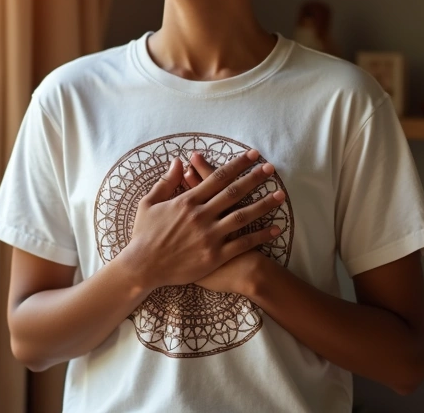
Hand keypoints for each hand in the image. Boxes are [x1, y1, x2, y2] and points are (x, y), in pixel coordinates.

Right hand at [122, 148, 285, 289]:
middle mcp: (201, 216)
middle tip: (271, 168)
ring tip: (281, 195)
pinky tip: (276, 228)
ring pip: (243, 216)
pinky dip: (260, 235)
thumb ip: (165, 182)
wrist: (143, 267)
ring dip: (264, 204)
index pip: (217, 178)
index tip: (252, 156)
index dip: (237, 165)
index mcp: (187, 201)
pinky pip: (242, 243)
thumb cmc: (144, 235)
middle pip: (234, 192)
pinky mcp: (215, 256)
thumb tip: (179, 161)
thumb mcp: (148, 203)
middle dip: (254, 179)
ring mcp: (209, 236)